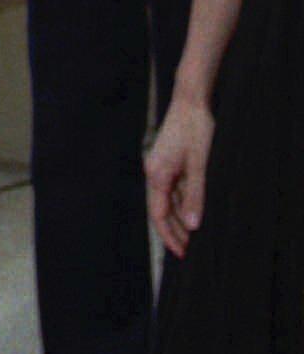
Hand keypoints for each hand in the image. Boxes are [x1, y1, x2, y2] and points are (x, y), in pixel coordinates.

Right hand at [146, 96, 214, 257]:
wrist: (191, 100)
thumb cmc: (195, 129)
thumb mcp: (200, 165)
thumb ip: (195, 195)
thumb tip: (192, 224)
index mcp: (157, 174)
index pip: (158, 214)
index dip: (169, 236)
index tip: (182, 253)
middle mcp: (154, 172)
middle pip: (160, 210)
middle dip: (174, 231)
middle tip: (189, 251)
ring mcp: (160, 166)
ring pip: (167, 200)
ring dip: (179, 218)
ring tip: (194, 236)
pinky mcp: (169, 161)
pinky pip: (173, 189)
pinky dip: (182, 203)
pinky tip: (193, 211)